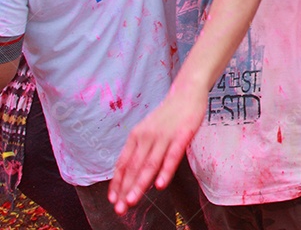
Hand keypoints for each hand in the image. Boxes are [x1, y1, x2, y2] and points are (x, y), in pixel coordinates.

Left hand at [108, 92, 202, 213]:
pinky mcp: (182, 135)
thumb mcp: (150, 129)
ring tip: (132, 201)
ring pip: (149, 164)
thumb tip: (135, 172)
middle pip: (134, 167)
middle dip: (126, 189)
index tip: (113, 200)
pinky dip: (165, 171)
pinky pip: (172, 156)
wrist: (187, 92)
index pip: (123, 163)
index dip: (117, 183)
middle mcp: (146, 136)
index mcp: (136, 136)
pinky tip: (160, 184)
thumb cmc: (169, 114)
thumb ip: (142, 149)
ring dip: (140, 184)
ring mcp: (164, 136)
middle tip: (120, 209)